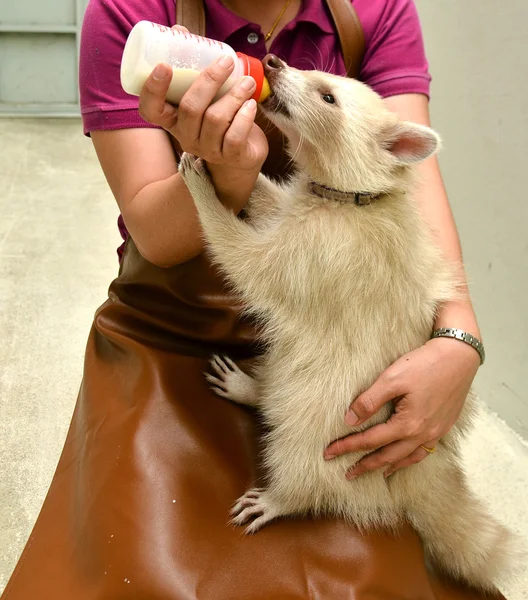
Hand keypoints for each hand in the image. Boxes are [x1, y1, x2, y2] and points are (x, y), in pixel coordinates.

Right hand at [138, 29, 267, 173]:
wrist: (242, 156)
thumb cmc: (219, 119)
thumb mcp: (204, 97)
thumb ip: (192, 69)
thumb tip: (180, 32)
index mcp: (173, 121)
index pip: (151, 111)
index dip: (153, 90)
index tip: (164, 65)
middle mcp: (186, 137)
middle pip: (191, 108)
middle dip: (209, 81)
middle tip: (226, 62)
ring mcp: (208, 150)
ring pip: (216, 120)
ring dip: (234, 96)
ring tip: (247, 82)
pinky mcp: (231, 157)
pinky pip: (235, 136)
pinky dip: (245, 117)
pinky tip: (251, 104)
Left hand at [324, 337, 479, 477]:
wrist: (459, 356)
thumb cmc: (425, 364)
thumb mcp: (392, 378)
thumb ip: (369, 401)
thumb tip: (349, 420)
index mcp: (407, 424)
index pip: (369, 441)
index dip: (347, 447)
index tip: (328, 453)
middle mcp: (423, 434)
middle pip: (388, 456)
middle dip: (365, 465)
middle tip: (347, 474)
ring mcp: (436, 432)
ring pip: (407, 458)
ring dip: (388, 466)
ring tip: (374, 472)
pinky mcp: (444, 426)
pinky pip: (424, 451)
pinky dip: (410, 458)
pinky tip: (404, 457)